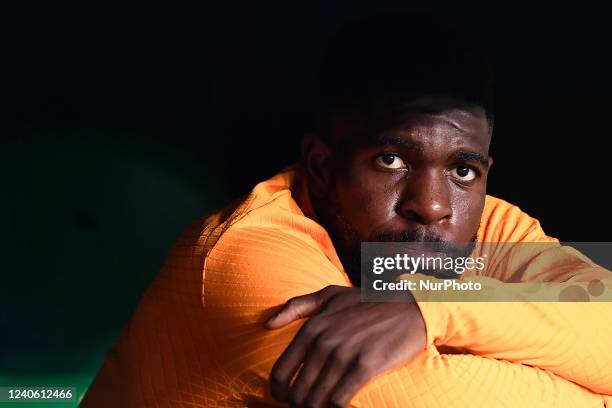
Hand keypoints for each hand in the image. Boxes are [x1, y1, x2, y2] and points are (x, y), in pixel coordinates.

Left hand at [265, 285, 426, 407]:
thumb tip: (267, 324)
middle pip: (297, 391)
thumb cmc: (367, 302)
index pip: (281, 370)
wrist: (410, 306)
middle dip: (297, 405)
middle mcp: (324, 342)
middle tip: (304, 406)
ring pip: (315, 400)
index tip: (283, 397)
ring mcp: (345, 355)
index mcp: (312, 327)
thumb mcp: (330, 295)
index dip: (277, 391)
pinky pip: (339, 401)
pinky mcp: (366, 366)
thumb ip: (296, 306)